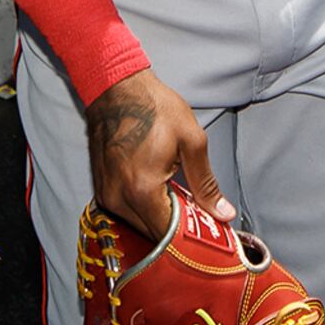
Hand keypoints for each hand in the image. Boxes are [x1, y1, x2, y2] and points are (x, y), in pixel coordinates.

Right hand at [85, 69, 227, 241]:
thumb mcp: (191, 141)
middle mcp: (119, 198)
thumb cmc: (153, 107)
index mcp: (142, 189)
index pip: (169, 234)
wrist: (116, 86)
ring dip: (160, 221)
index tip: (209, 234)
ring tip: (178, 200)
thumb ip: (206, 184)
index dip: (192, 238)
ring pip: (138, 226)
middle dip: (176, 231)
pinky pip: (126, 212)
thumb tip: (223, 213)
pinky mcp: (101, 189)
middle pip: (153, 235)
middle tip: (198, 216)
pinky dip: (144, 210)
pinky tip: (159, 194)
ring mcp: (106, 195)